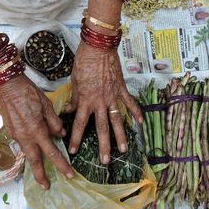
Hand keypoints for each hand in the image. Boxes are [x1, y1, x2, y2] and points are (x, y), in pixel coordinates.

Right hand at [0, 74, 73, 188]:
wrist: (7, 86)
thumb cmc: (28, 92)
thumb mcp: (47, 105)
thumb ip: (54, 122)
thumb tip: (60, 134)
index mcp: (37, 130)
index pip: (51, 152)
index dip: (61, 165)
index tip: (69, 174)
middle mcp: (25, 136)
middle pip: (34, 161)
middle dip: (41, 175)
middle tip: (47, 186)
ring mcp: (16, 134)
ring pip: (27, 152)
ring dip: (34, 162)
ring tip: (40, 170)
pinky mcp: (10, 130)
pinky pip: (22, 143)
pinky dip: (28, 148)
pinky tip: (32, 147)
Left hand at [64, 42, 143, 163]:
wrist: (98, 47)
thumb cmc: (83, 61)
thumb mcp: (74, 80)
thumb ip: (74, 97)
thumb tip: (68, 109)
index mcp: (85, 100)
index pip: (78, 123)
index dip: (75, 137)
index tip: (73, 150)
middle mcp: (99, 101)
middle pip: (101, 127)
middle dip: (103, 145)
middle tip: (105, 161)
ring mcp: (112, 96)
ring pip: (117, 120)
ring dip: (120, 135)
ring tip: (123, 149)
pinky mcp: (121, 89)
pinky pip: (130, 103)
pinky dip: (136, 112)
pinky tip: (140, 122)